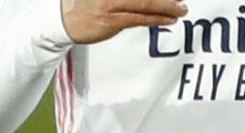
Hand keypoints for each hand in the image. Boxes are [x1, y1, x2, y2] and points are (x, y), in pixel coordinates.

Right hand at [61, 0, 184, 44]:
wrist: (63, 18)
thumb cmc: (87, 2)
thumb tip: (151, 1)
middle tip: (181, 0)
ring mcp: (110, 2)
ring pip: (146, 2)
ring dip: (167, 6)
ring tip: (181, 9)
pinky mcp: (111, 19)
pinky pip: (140, 18)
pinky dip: (157, 18)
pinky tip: (168, 19)